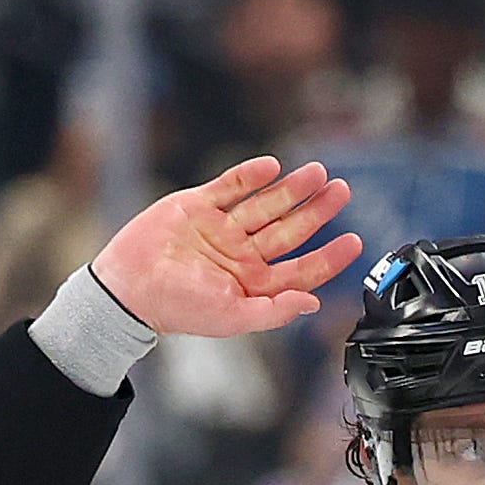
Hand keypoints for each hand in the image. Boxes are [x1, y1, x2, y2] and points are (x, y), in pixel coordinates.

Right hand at [91, 157, 362, 341]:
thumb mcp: (232, 317)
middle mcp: (242, 254)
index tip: (355, 241)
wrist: (130, 287)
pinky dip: (250, 175)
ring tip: (317, 172)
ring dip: (292, 189)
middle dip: (317, 211)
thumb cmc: (178, 309)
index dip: (329, 256)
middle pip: (290, 230)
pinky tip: (272, 167)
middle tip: (342, 191)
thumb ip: (274, 311)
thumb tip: (311, 304)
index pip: (301, 268)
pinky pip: (231, 186)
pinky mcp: (199, 205)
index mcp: (254, 284)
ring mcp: (222, 228)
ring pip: (266, 204)